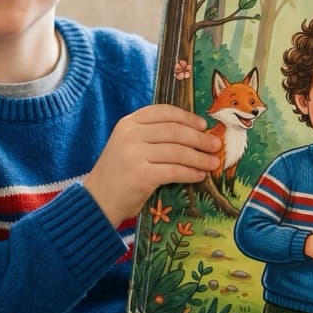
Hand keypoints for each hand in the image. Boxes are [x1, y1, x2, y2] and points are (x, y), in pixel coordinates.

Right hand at [84, 104, 219, 224]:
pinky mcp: (141, 175)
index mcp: (128, 123)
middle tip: (216, 145)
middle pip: (175, 131)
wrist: (97, 200)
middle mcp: (130, 134)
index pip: (164, 112)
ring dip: (199, 158)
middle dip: (200, 139)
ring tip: (213, 162)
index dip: (187, 117)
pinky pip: (174, 171)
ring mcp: (135, 154)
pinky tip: (199, 176)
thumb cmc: (118, 173)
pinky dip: (191, 173)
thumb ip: (151, 135)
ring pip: (178, 152)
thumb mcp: (128, 144)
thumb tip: (192, 133)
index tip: (203, 126)